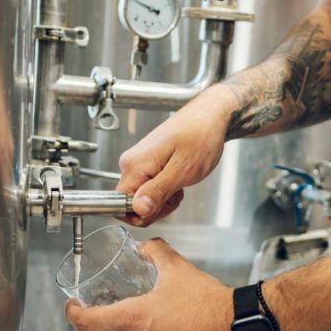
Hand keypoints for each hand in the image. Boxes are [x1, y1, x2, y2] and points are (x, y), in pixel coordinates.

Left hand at [64, 238, 238, 330]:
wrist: (233, 327)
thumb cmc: (206, 301)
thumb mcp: (176, 268)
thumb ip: (155, 251)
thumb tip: (144, 246)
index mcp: (132, 318)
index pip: (86, 322)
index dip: (73, 314)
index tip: (73, 305)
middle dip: (85, 329)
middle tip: (87, 315)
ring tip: (108, 328)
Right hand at [117, 86, 234, 224]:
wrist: (209, 117)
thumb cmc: (200, 137)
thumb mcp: (182, 170)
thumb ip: (158, 192)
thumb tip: (138, 209)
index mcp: (134, 166)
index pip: (120, 205)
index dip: (141, 213)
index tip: (162, 206)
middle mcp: (131, 164)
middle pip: (132, 205)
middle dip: (156, 207)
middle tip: (176, 192)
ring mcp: (138, 164)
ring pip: (143, 199)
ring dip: (163, 199)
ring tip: (180, 182)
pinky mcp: (147, 165)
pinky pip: (149, 189)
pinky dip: (166, 190)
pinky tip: (178, 179)